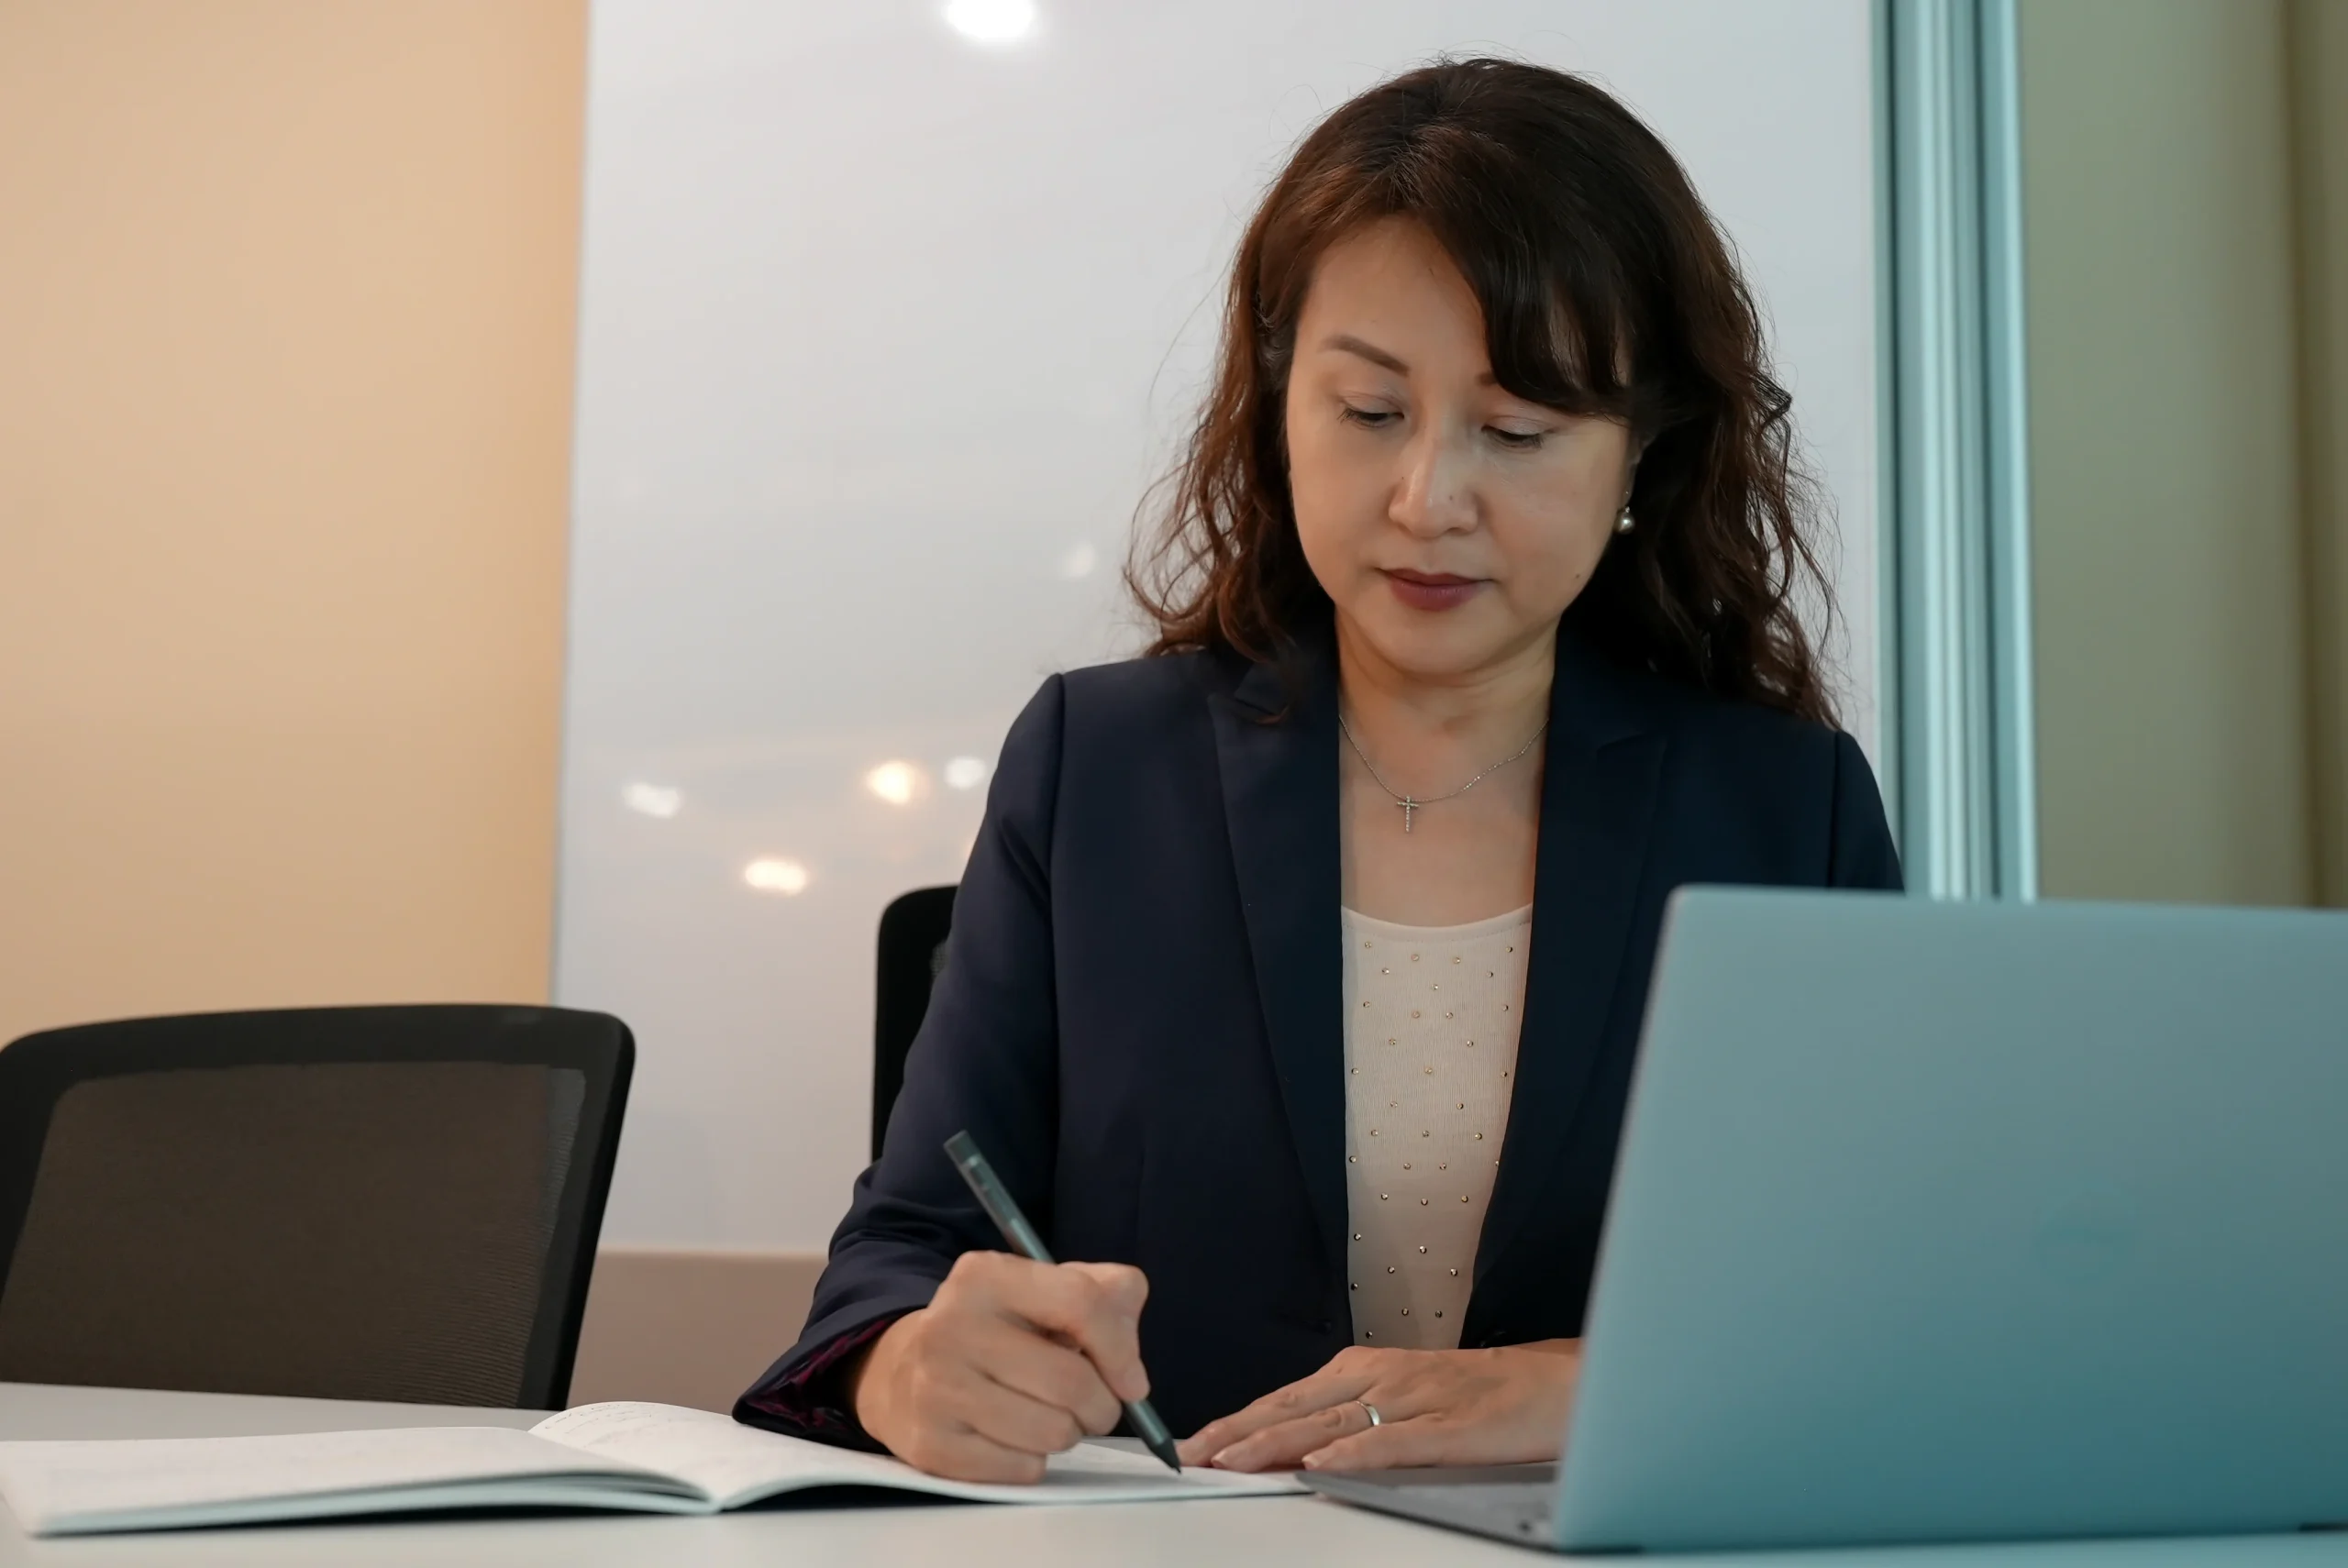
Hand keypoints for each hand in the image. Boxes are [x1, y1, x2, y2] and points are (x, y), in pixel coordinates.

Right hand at [847, 1250, 1149, 1482]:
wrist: (904, 1370)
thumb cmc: (997, 1331)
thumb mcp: (1046, 1289)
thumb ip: (1108, 1299)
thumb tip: (1129, 1367)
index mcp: (986, 1276)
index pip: (1080, 1303)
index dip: (1121, 1349)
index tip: (1132, 1382)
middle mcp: (953, 1325)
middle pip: (1071, 1381)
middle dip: (1101, 1405)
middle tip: (1093, 1406)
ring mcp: (935, 1387)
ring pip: (1052, 1432)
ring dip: (1068, 1433)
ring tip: (1048, 1414)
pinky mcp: (930, 1443)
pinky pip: (1022, 1468)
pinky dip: (1034, 1460)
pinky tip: (1014, 1436)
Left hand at [1176, 1339, 1580, 1472]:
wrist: (1558, 1385)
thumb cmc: (1479, 1395)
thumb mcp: (1405, 1398)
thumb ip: (1354, 1419)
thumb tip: (1295, 1450)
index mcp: (1366, 1371)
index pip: (1286, 1400)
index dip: (1237, 1422)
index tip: (1193, 1442)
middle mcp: (1382, 1379)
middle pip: (1296, 1409)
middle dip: (1238, 1432)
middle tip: (1191, 1454)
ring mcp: (1416, 1400)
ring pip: (1333, 1425)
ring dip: (1278, 1443)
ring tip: (1233, 1461)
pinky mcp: (1452, 1426)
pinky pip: (1395, 1442)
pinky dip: (1357, 1453)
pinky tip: (1324, 1465)